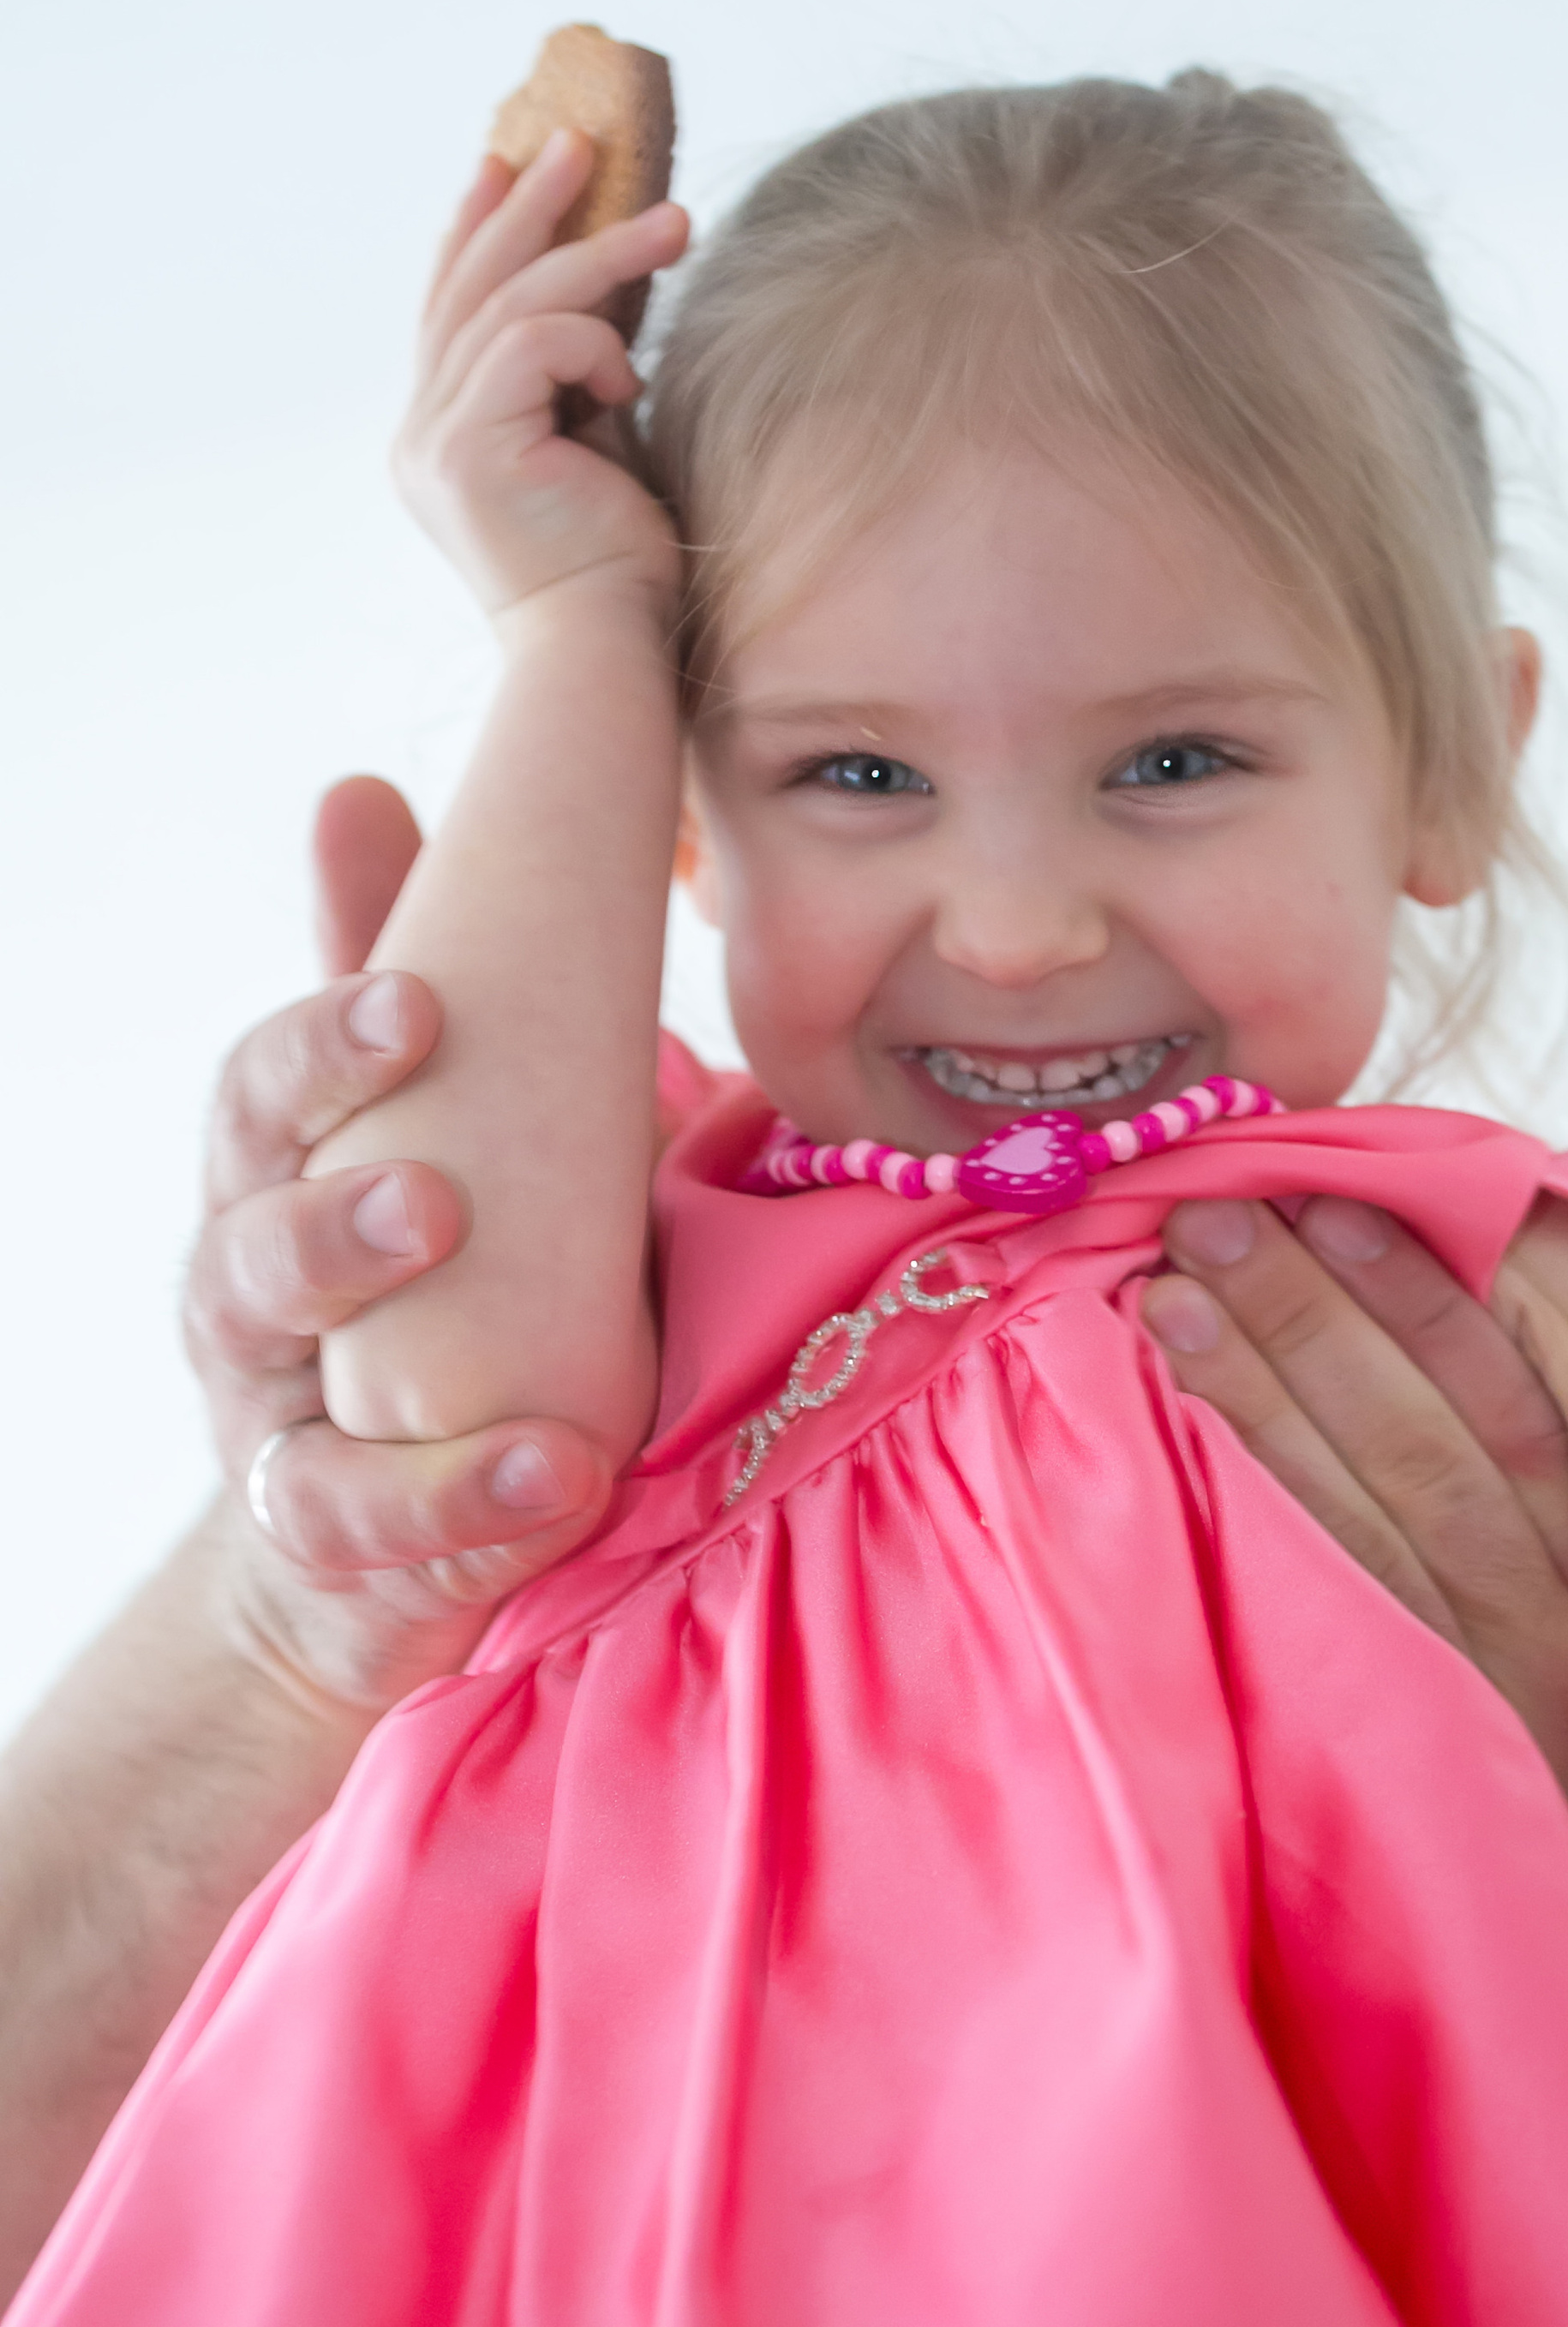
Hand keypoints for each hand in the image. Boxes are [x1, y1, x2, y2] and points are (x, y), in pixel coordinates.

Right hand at [185, 776, 617, 1711]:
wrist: (358, 1533)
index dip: (327, 1045)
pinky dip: (459, 1503)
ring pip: (283, 1387)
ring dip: (382, 1368)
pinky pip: (369, 1527)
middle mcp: (253, 1293)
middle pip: (251, 1233)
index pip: (271, 1093)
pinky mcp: (335, 1541)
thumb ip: (387, 981)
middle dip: (330, 1208)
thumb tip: (356, 785)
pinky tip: (556, 1474)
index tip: (414, 1001)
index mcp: (280, 1177)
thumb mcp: (412, 1128)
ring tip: (489, 1345)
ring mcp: (276, 1423)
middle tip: (426, 1192)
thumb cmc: (411, 1289)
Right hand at [393, 139, 690, 624]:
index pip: (449, 309)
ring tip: (676, 224)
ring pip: (509, 303)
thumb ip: (577, 378)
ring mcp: (435, 443)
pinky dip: (593, 345)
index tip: (509, 163)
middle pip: (466, 288)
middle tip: (580, 143)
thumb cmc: (621, 572)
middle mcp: (422, 437)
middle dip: (527, 207)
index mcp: (442, 440)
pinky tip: (632, 385)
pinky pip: (530, 343)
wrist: (608, 654)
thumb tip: (606, 297)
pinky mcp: (468, 451)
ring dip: (600, 254)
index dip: (477, 229)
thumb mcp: (594, 447)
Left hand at [1143, 1196, 1567, 1913]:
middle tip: (1214, 1211)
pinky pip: (1326, 1616)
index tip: (1338, 1199)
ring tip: (1171, 1293)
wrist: (1545, 1995)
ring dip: (1264, 1392)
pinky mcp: (1416, 1767)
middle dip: (1317, 1315)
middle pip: (1429, 1440)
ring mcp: (1492, 1707)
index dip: (1425, 1295)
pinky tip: (1174, 1442)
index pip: (1518, 1406)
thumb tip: (1410, 1346)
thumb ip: (1518, 1528)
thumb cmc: (1538, 1796)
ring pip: (1369, 1514)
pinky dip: (1252, 1517)